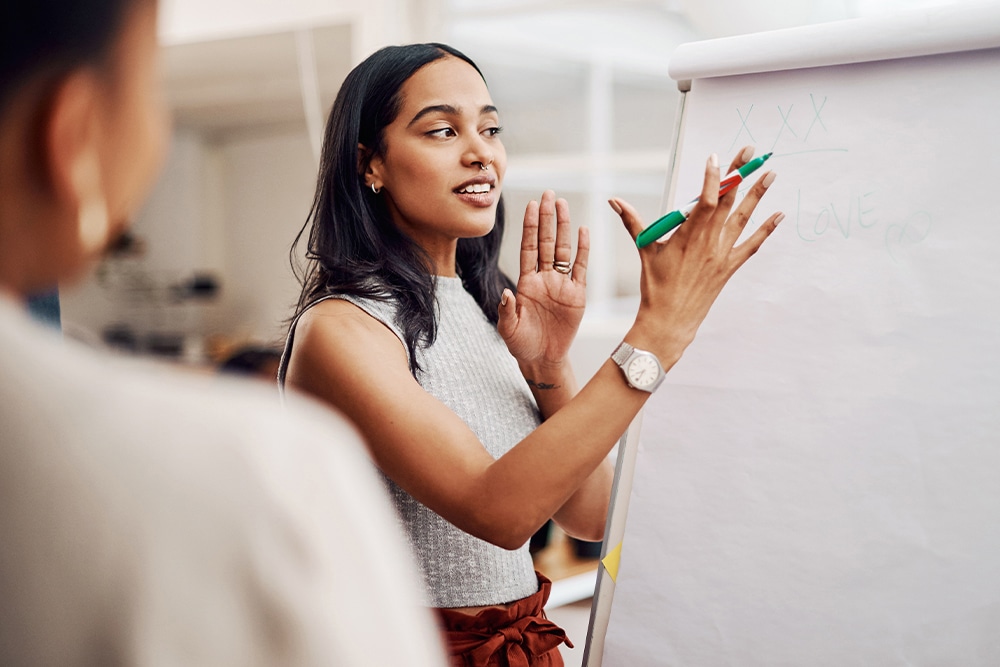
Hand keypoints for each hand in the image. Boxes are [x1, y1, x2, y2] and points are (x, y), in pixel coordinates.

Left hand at [497, 190, 588, 368]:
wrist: (543, 358)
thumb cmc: (522, 343)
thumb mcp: (508, 329)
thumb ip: (506, 310)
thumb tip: (506, 293)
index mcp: (526, 282)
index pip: (529, 248)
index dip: (530, 227)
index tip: (530, 205)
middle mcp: (544, 278)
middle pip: (547, 242)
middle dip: (547, 218)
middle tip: (548, 194)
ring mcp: (561, 284)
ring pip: (564, 249)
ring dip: (563, 227)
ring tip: (563, 204)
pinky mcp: (577, 295)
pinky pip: (581, 268)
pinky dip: (583, 249)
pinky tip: (583, 231)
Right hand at [610, 146, 782, 362]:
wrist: (670, 320)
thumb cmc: (655, 287)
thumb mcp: (644, 250)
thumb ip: (633, 222)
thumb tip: (614, 202)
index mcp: (687, 236)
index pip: (704, 200)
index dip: (712, 178)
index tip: (716, 158)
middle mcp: (708, 242)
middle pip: (727, 201)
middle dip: (739, 174)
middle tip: (751, 153)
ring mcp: (721, 254)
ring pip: (743, 218)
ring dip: (758, 195)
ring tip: (771, 174)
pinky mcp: (729, 267)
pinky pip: (752, 245)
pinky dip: (766, 230)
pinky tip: (779, 215)